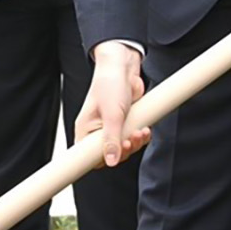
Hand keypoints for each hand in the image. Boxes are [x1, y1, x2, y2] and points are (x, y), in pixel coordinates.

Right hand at [75, 40, 150, 167]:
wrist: (123, 68)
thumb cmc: (110, 85)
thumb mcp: (112, 114)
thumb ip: (111, 139)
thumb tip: (111, 161)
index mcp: (86, 129)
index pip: (89, 156)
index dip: (104, 160)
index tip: (115, 159)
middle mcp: (97, 130)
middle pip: (110, 154)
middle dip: (125, 149)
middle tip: (131, 141)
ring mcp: (112, 127)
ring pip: (124, 147)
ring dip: (135, 142)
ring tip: (140, 132)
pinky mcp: (125, 123)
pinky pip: (133, 137)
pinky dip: (140, 136)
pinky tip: (144, 129)